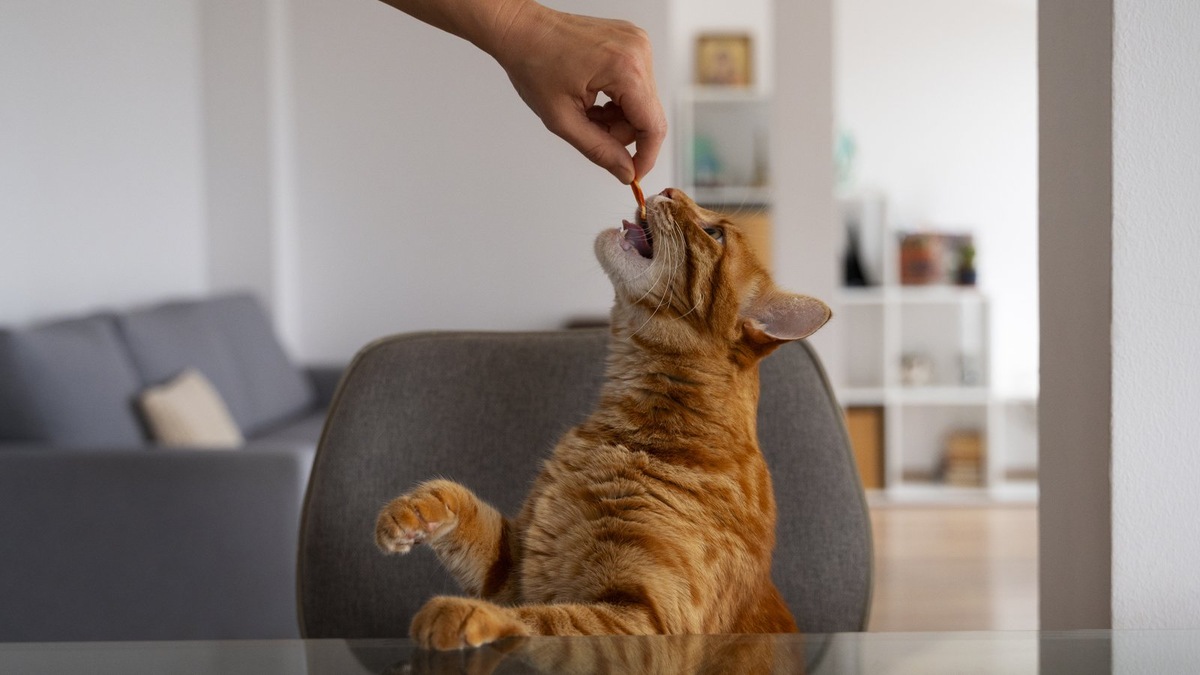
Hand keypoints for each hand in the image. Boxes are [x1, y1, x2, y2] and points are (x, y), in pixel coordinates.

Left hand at [488, 4, 666, 183]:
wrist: (521, 30)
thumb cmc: (533, 65)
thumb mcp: (562, 119)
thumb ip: (599, 150)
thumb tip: (626, 172)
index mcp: (625, 68)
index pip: (653, 126)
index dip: (645, 157)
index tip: (632, 174)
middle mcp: (639, 51)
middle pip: (648, 115)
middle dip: (621, 133)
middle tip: (588, 130)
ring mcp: (637, 44)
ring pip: (641, 103)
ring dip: (617, 117)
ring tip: (585, 109)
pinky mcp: (632, 43)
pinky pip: (636, 85)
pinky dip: (616, 99)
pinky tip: (592, 96)